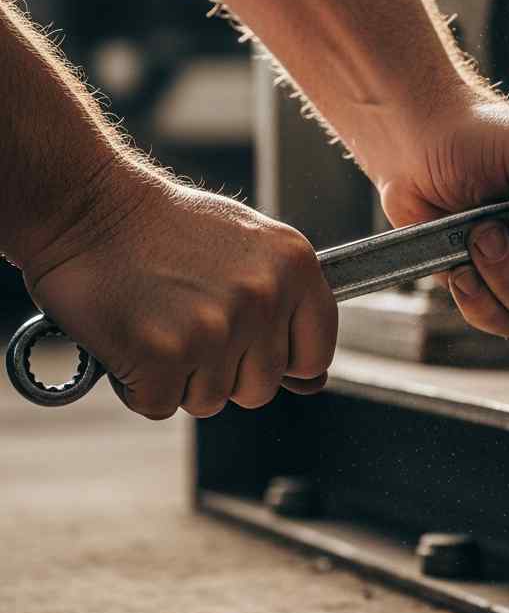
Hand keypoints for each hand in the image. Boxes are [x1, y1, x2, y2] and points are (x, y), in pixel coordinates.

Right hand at [22, 169, 337, 418]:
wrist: (89, 207)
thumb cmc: (167, 229)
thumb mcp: (250, 247)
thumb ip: (288, 308)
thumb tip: (314, 381)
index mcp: (296, 267)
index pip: (315, 354)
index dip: (281, 359)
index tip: (252, 344)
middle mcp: (264, 297)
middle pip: (261, 387)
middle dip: (224, 370)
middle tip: (188, 319)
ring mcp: (215, 328)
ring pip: (211, 401)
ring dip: (181, 377)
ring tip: (160, 320)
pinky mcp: (163, 355)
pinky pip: (160, 405)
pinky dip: (139, 385)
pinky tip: (132, 336)